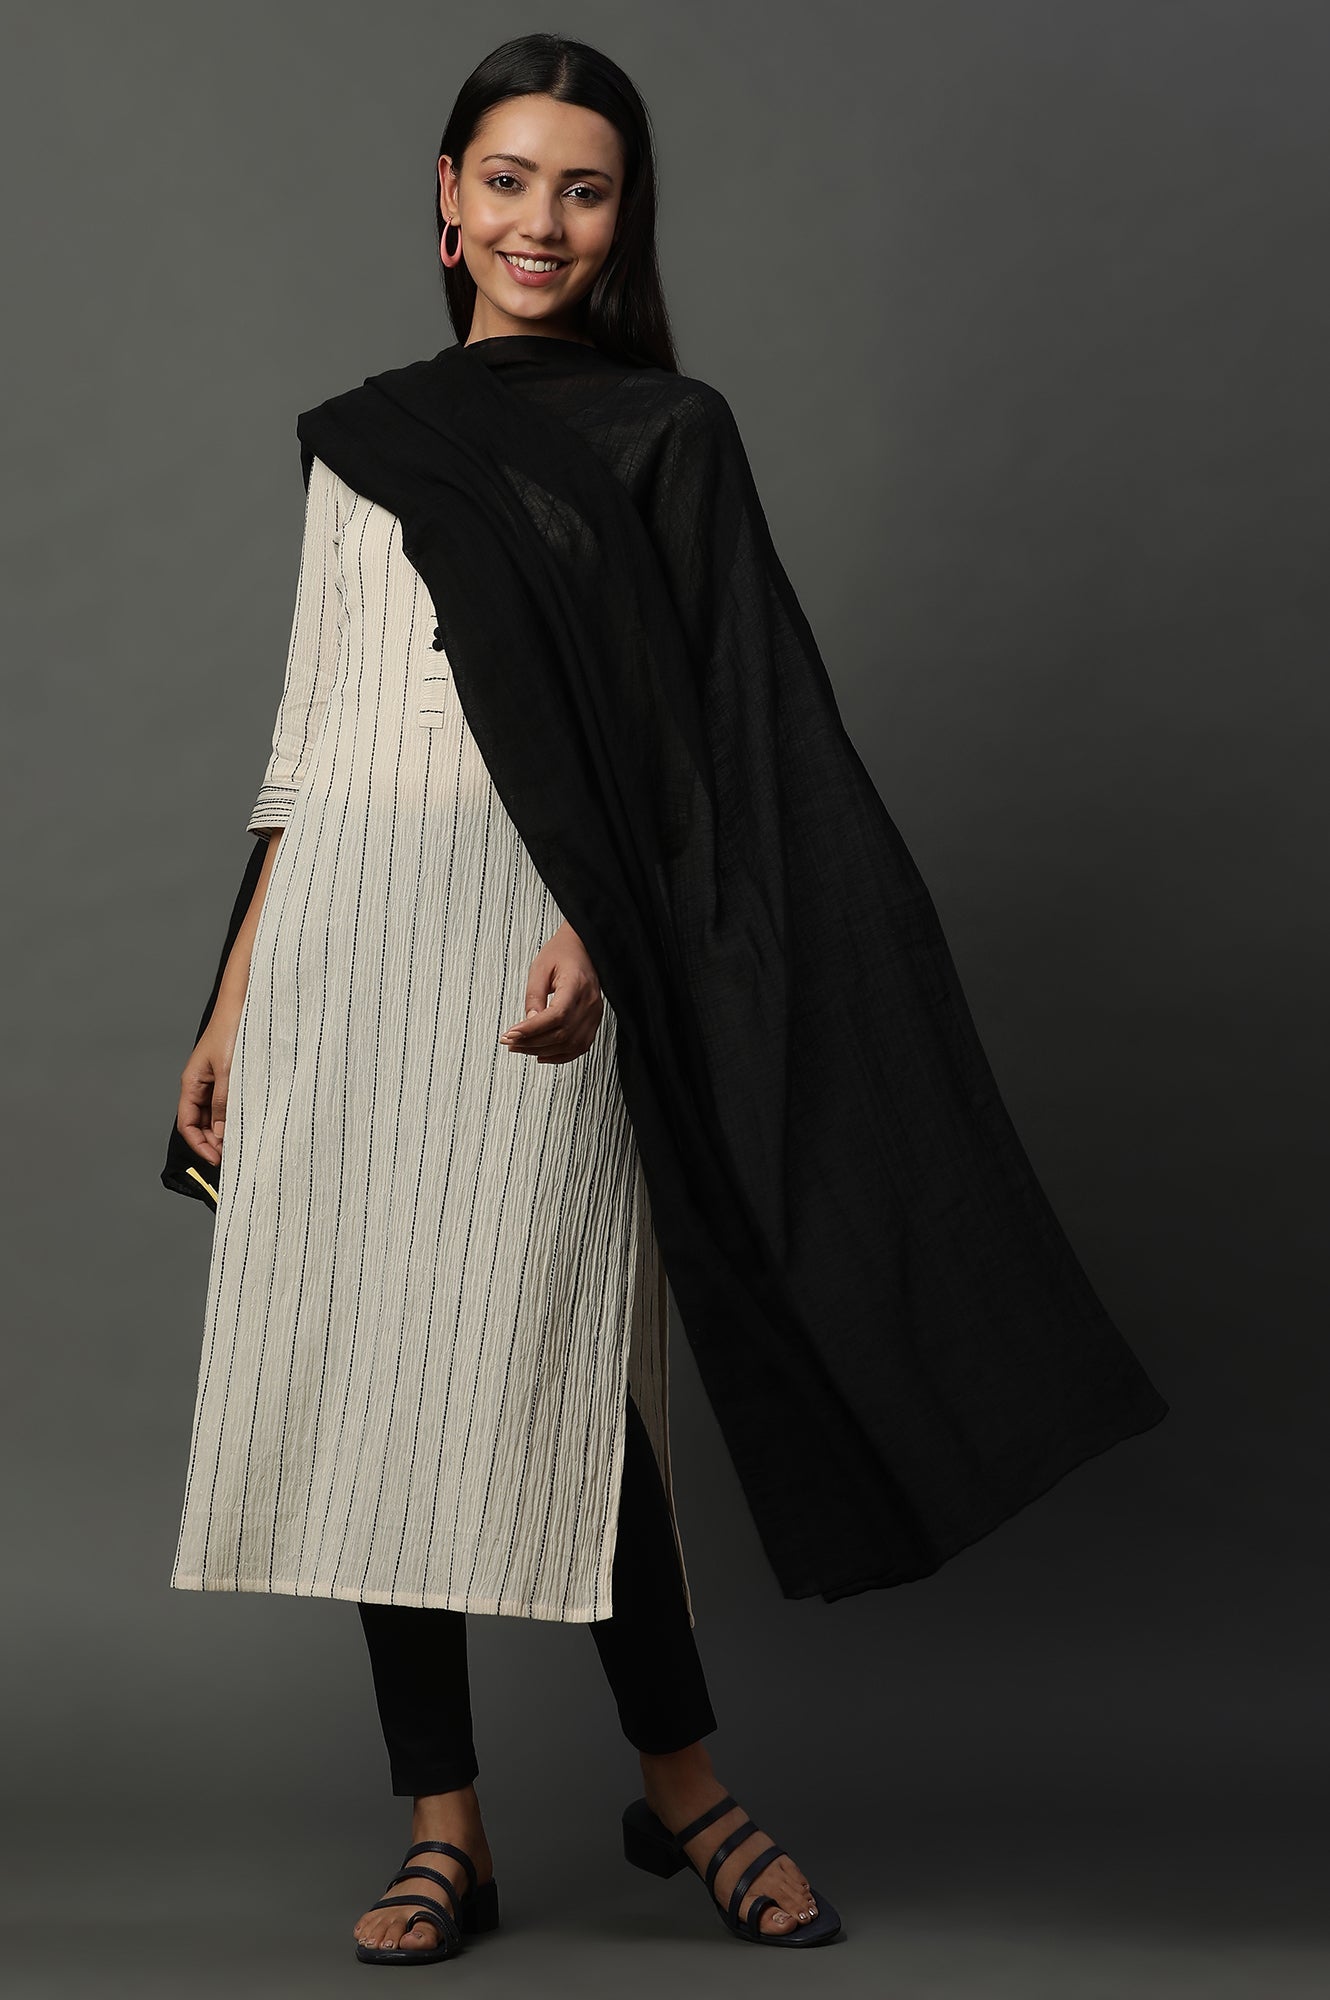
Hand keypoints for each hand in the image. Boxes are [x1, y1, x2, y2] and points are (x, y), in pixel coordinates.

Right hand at [176, 1012, 241, 1165]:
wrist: (243, 1006)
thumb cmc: (230, 1031)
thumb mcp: (227, 1071)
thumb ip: (223, 1102)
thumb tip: (222, 1134)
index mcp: (192, 1083)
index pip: (187, 1123)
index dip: (199, 1144)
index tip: (216, 1159)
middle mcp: (200, 1085)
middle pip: (201, 1123)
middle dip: (213, 1141)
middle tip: (233, 1155)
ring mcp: (215, 1081)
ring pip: (215, 1115)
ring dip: (225, 1130)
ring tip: (242, 1142)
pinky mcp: (229, 1076)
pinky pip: (228, 1102)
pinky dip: (234, 1115)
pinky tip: (247, 1122)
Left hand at [500, 922, 603, 1064]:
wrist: (583, 948)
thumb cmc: (562, 953)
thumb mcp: (540, 968)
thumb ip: (534, 996)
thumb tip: (528, 1023)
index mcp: (577, 984)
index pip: (556, 1015)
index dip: (532, 1029)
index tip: (511, 1034)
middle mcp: (590, 1002)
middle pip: (562, 1034)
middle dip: (532, 1043)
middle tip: (509, 1042)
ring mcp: (594, 1014)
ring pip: (570, 1044)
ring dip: (543, 1051)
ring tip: (520, 1048)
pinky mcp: (594, 1021)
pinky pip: (580, 1047)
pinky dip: (560, 1056)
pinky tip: (541, 1055)